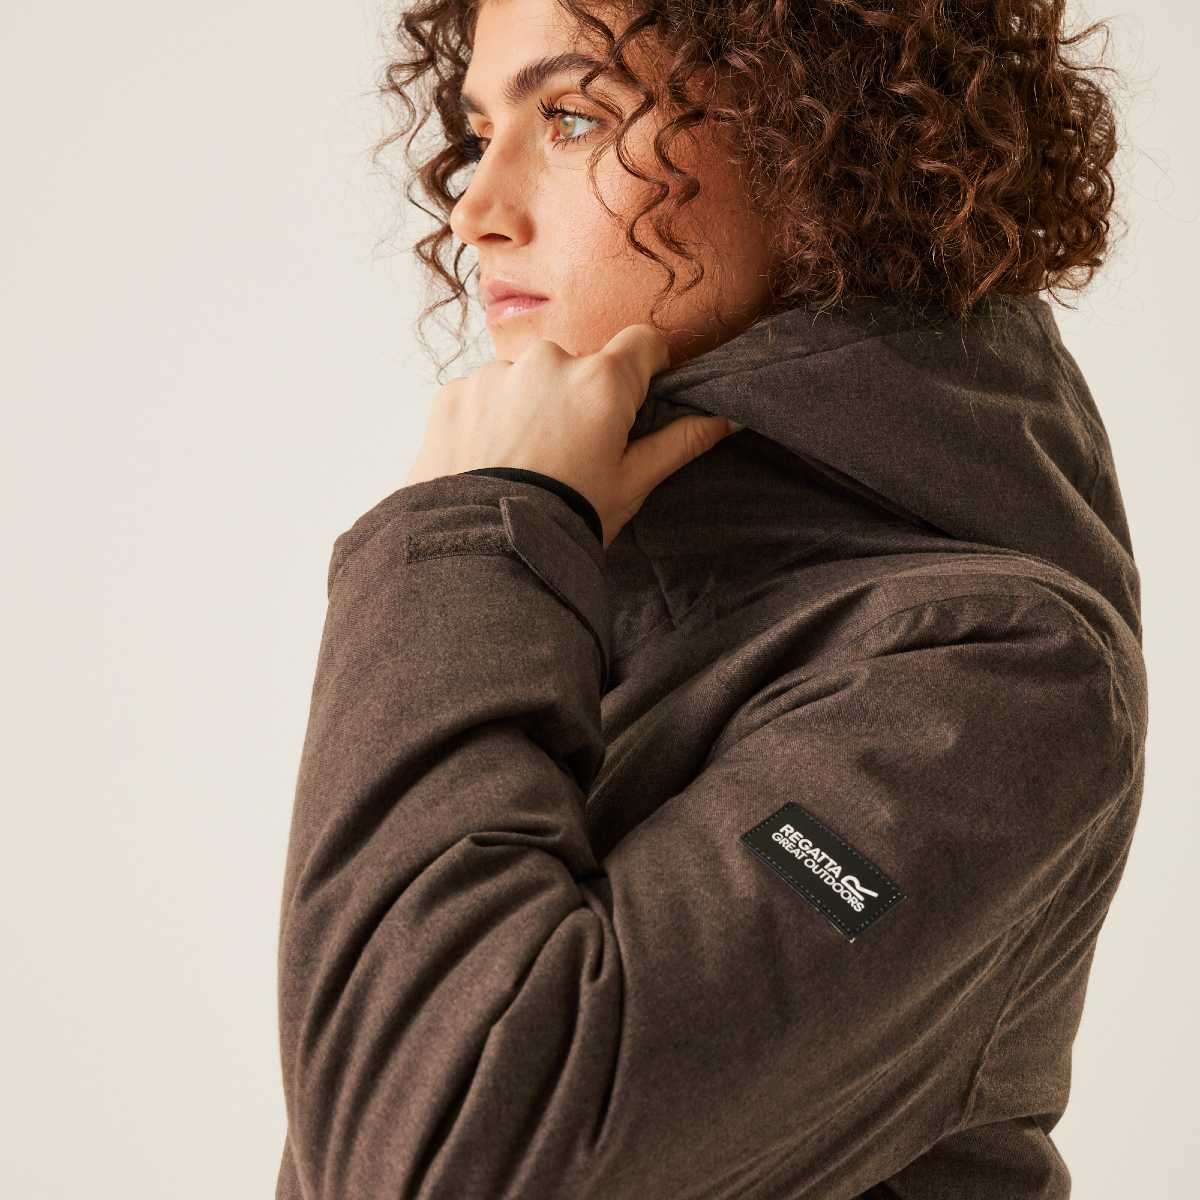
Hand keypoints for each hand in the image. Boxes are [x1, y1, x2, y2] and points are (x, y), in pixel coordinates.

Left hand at [403, 324, 735, 546]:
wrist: (485, 548)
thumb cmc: (568, 516)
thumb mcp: (633, 483)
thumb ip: (680, 441)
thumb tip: (727, 416)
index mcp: (603, 380)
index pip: (642, 342)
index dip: (644, 368)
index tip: (634, 399)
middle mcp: (549, 361)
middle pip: (578, 364)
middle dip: (578, 396)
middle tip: (570, 452)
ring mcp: (497, 373)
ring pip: (526, 378)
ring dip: (529, 405)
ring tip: (523, 461)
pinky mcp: (455, 392)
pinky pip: (483, 393)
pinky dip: (488, 418)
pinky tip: (489, 460)